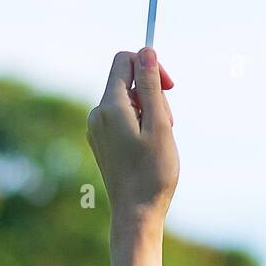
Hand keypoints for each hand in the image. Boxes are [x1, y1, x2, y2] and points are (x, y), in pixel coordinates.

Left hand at [88, 48, 178, 223]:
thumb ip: (151, 86)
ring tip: (159, 140)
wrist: (135, 214)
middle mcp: (98, 114)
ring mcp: (97, 128)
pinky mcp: (101, 140)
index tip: (168, 87)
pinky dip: (140, 123)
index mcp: (110, 106)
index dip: (150, 66)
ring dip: (149, 111)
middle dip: (153, 94)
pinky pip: (122, 117)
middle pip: (128, 80)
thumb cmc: (152, 172)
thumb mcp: (159, 124)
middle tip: (167, 124)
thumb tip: (146, 51)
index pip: (125, 61)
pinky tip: (148, 148)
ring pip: (128, 100)